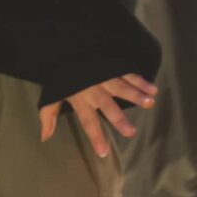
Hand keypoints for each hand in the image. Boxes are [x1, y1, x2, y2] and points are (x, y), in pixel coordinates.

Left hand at [39, 73, 156, 160]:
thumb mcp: (51, 93)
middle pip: (107, 106)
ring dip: (135, 95)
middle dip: (118, 119)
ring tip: (149, 103)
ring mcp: (103, 76)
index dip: (95, 137)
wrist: (62, 43)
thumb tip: (44, 137)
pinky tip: (152, 89)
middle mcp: (93, 89)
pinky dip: (140, 80)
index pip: (87, 121)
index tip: (103, 153)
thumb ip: (49, 115)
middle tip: (130, 132)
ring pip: (121, 87)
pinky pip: (127, 73)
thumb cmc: (59, 72)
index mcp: (79, 98)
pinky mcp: (111, 64)